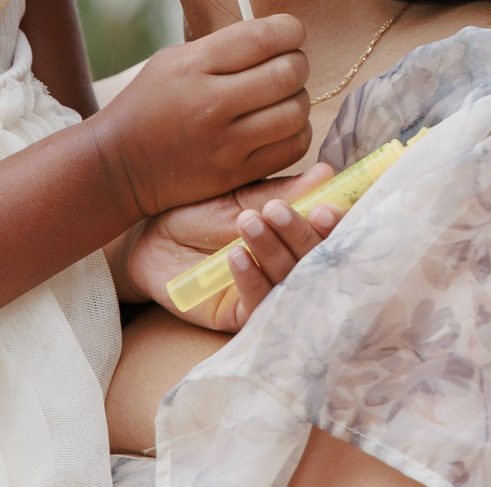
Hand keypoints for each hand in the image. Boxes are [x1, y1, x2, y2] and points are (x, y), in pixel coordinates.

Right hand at [87, 15, 311, 217]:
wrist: (120, 163)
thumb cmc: (150, 103)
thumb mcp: (173, 60)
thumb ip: (224, 46)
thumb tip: (277, 35)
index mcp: (195, 67)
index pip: (264, 38)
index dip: (290, 30)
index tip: (291, 33)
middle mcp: (211, 104)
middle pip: (287, 74)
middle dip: (297, 64)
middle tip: (288, 66)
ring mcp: (225, 144)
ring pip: (295, 113)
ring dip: (298, 100)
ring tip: (284, 98)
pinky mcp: (235, 174)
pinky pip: (290, 149)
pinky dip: (295, 133)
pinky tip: (281, 126)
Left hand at [127, 163, 342, 330]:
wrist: (152, 239)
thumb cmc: (199, 214)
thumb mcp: (240, 198)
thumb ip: (283, 192)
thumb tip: (326, 174)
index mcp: (298, 234)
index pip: (332, 234)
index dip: (338, 225)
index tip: (324, 209)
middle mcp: (292, 266)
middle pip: (317, 260)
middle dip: (300, 235)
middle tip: (276, 211)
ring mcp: (271, 293)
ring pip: (290, 281)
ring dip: (271, 250)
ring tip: (247, 223)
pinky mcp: (245, 316)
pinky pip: (260, 304)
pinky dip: (251, 278)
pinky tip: (236, 256)